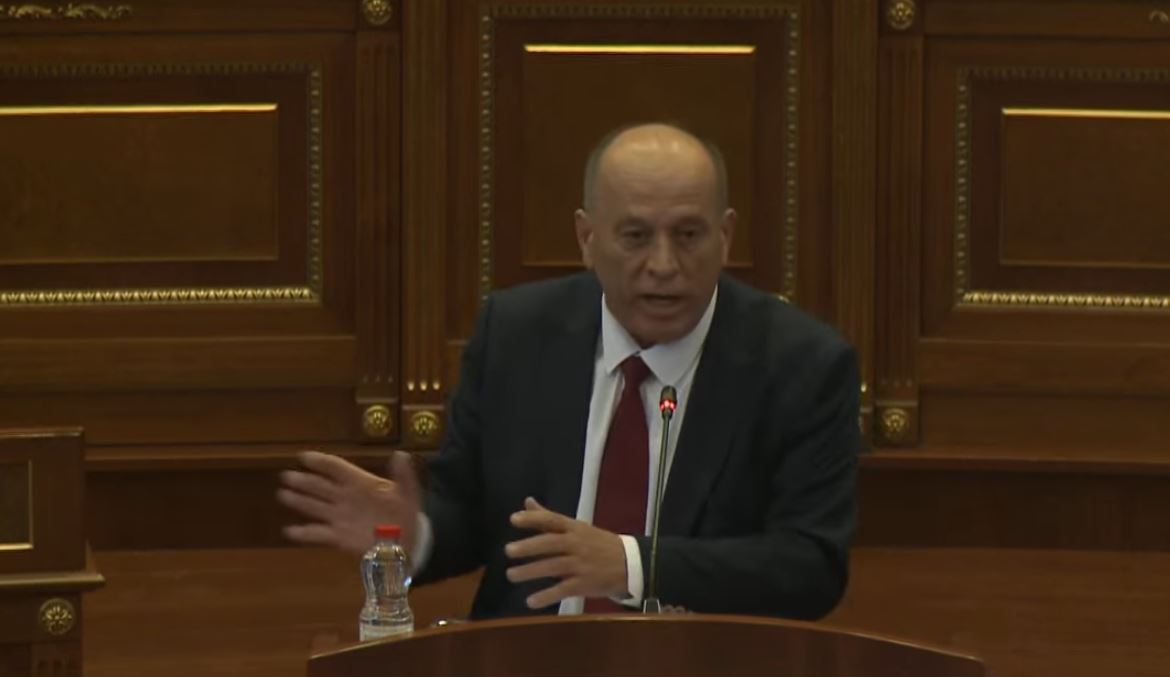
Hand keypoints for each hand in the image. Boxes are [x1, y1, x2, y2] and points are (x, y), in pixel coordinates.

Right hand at [277, 450, 420, 556]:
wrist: (408, 541)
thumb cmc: (407, 513)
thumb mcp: (409, 493)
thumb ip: (404, 476)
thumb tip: (401, 454)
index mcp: (361, 483)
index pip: (337, 468)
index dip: (321, 462)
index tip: (303, 457)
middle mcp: (346, 498)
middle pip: (320, 486)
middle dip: (304, 481)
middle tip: (286, 476)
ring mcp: (341, 517)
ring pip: (315, 507)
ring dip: (299, 501)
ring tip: (283, 495)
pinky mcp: (339, 537)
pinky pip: (318, 534)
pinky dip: (304, 533)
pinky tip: (289, 531)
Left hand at [504, 497, 627, 608]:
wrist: (630, 564)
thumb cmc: (598, 544)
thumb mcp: (577, 527)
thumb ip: (549, 517)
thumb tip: (527, 502)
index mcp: (575, 528)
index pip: (553, 520)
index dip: (533, 519)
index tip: (513, 519)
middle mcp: (577, 544)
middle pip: (551, 543)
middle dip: (529, 547)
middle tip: (508, 551)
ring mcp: (581, 565)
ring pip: (553, 566)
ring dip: (531, 571)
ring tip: (511, 575)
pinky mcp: (584, 584)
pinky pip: (563, 589)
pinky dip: (546, 596)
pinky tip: (530, 601)